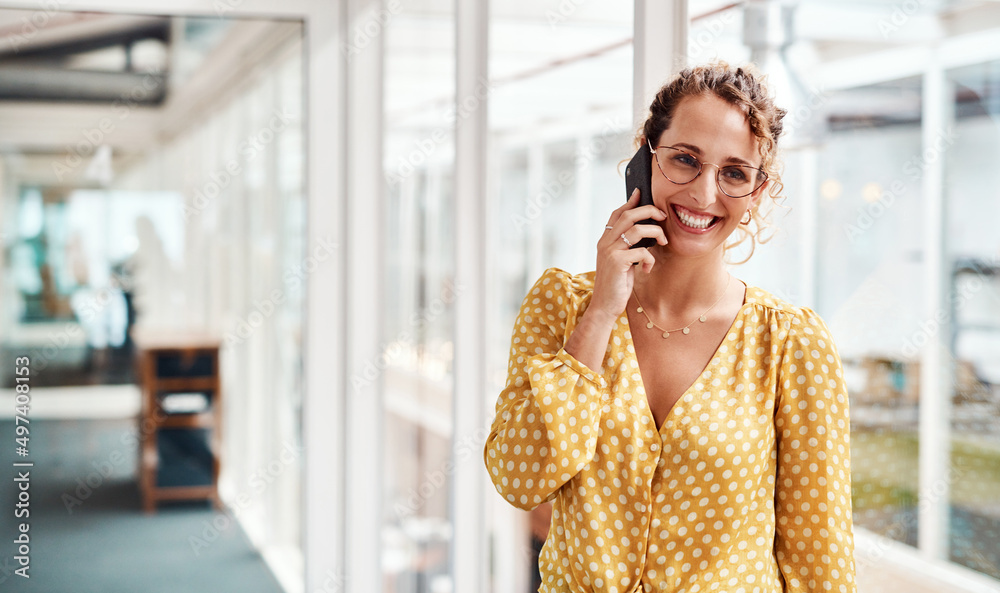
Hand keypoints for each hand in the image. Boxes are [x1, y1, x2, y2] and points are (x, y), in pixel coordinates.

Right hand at [590, 188, 667, 321]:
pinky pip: (642, 251)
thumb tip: (642, 232)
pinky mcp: (617, 262)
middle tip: (663, 217)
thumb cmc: (615, 285)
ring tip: (662, 243)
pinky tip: (647, 269)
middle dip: (649, 211)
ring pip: (637, 229)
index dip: (629, 202)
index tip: (640, 193)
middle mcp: (605, 242)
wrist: (604, 306)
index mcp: (605, 240)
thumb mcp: (620, 262)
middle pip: (629, 215)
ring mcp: (610, 251)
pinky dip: (650, 259)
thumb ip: (626, 247)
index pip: (617, 214)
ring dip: (656, 233)